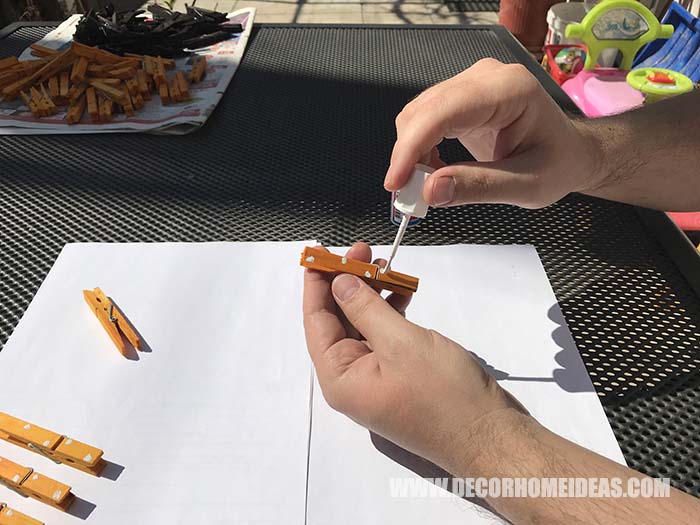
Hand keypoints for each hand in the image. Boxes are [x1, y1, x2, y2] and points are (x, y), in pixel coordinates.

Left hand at [303, 242, 526, 472]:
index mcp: (339, 378)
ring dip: (372, 296)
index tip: (321, 251)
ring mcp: (377, 380)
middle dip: (348, 284)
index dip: (317, 284)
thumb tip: (338, 284)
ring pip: (363, 327)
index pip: (316, 322)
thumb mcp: (400, 342)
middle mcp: (351, 380)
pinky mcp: (401, 377)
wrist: (489, 435)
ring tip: (387, 265)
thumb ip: (365, 309)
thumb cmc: (443, 392)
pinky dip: (391, 314)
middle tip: (364, 250)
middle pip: (337, 322)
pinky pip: (385, 338)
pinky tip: (404, 294)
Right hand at [385, 58, 601, 208]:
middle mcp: (485, 77)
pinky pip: (424, 119)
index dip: (412, 147)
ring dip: (411, 155)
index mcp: (509, 90)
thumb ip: (479, 187)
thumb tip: (429, 192)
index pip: (443, 111)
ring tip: (425, 187)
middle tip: (409, 197)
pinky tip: (434, 171)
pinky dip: (419, 150)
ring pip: (417, 116)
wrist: (570, 152)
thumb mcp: (527, 186)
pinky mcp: (461, 97)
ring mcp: (471, 84)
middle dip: (408, 156)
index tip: (396, 184)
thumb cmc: (558, 164)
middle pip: (423, 111)